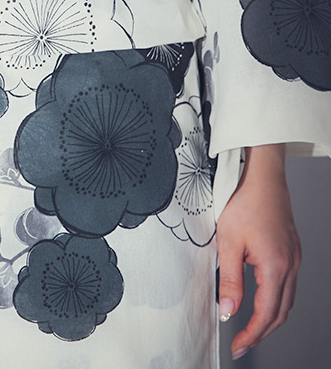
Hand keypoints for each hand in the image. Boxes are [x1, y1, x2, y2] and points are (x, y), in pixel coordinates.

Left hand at [216, 143, 300, 360]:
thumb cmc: (244, 202)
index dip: (251, 335)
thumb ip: (230, 281)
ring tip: (250, 327)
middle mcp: (291, 265)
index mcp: (275, 266)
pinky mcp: (293, 250)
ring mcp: (295, 258)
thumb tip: (228, 311)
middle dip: (262, 332)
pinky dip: (276, 299)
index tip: (237, 347)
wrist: (262, 176)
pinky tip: (262, 298)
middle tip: (243, 342)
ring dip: (270, 317)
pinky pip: (288, 284)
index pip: (266, 314)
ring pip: (287, 300)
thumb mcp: (228, 242)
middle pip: (280, 312)